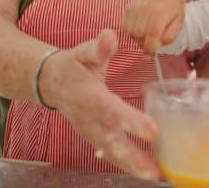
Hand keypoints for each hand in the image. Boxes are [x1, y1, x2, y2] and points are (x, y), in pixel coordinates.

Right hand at [39, 29, 159, 179]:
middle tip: (155, 171)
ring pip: (113, 154)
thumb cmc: (73, 65)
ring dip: (133, 167)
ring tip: (156, 177)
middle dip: (134, 158)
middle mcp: (91, 120)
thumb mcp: (83, 52)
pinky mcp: (95, 139)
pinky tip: (149, 173)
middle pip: (113, 143)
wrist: (52, 82)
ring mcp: (91, 133)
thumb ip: (98, 47)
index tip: (153, 131)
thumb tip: (109, 36)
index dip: (133, 122)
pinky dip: (128, 166)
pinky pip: (112, 155)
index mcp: (91, 98)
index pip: (114, 112)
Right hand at [121, 0, 185, 53]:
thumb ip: (170, 37)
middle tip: (153, 41)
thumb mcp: (179, 23)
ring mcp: (134, 7)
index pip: (151, 34)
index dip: (150, 48)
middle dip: (145, 42)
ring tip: (148, 32)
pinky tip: (142, 27)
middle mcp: (145, 8)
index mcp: (160, 12)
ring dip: (139, 37)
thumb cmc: (174, 11)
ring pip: (132, 32)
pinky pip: (126, 28)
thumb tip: (157, 48)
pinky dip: (133, 32)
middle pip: (139, 35)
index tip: (151, 55)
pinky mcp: (128, 8)